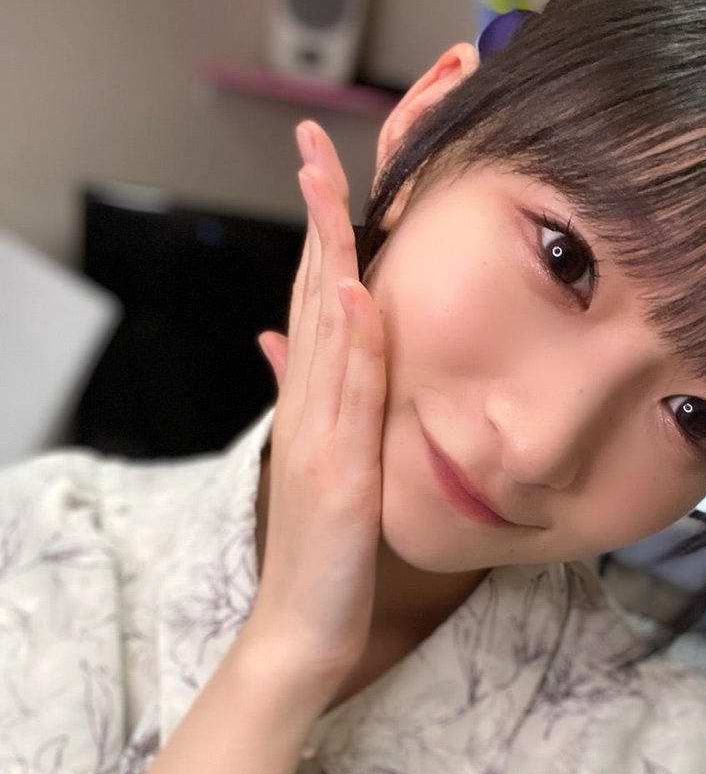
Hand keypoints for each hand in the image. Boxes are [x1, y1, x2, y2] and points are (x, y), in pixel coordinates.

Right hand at [244, 121, 385, 694]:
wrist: (302, 625)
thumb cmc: (322, 550)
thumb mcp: (322, 468)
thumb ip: (312, 404)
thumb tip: (285, 343)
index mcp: (312, 407)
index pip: (317, 304)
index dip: (320, 235)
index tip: (323, 172)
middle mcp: (309, 411)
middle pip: (311, 300)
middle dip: (316, 221)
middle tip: (314, 148)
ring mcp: (318, 440)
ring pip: (324, 336)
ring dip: (327, 259)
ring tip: (328, 191)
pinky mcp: (337, 475)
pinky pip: (344, 399)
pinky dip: (346, 345)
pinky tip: (352, 295)